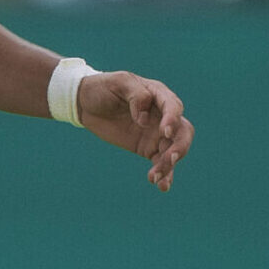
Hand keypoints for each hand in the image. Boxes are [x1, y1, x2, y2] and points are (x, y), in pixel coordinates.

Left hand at [76, 72, 193, 191]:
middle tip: (169, 158)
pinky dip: (164, 174)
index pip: (174, 108)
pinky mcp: (147, 148)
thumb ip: (136, 95)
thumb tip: (144, 119)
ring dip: (169, 165)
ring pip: (173, 150)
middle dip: (180, 146)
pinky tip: (162, 186)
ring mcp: (156, 133)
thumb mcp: (119, 82)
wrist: (86, 103)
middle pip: (183, 132)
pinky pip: (160, 162)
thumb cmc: (103, 87)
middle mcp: (162, 115)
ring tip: (155, 177)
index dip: (173, 120)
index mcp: (158, 95)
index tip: (165, 132)